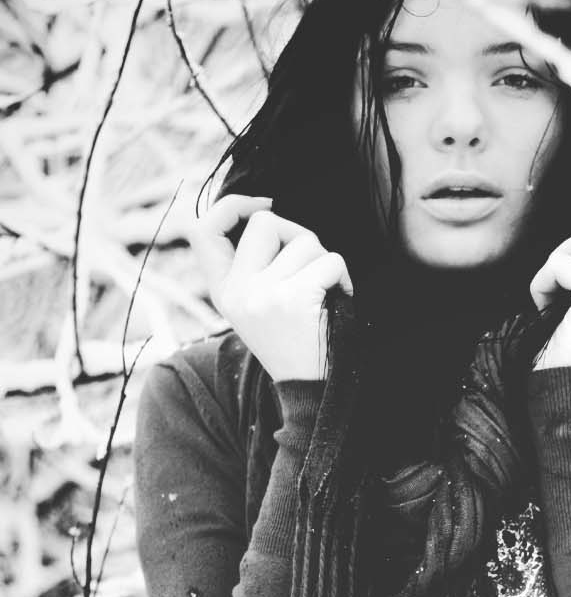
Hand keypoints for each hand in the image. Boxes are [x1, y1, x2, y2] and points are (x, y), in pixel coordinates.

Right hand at [193, 195, 352, 381]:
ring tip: (322, 293)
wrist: (308, 391)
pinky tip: (338, 299)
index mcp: (223, 291)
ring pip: (305, 241)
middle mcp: (237, 291)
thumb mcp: (257, 305)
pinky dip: (343, 277)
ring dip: (323, 261)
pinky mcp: (294, 299)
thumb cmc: (292, 341)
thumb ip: (253, 265)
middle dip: (297, 235)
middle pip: (266, 223)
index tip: (264, 205)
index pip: (203, 229)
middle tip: (309, 266)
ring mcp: (263, 294)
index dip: (232, 205)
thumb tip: (266, 210)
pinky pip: (330, 261)